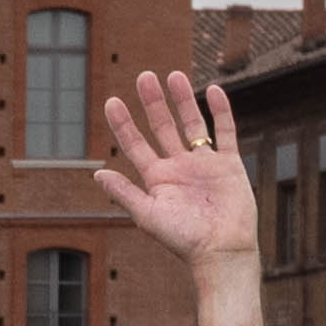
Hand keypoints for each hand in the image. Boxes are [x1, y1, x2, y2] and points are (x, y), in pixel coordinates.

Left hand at [91, 66, 251, 265]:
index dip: (123, 123)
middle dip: (153, 102)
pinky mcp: (229, 165)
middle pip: (162, 127)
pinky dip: (221, 111)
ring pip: (192, 124)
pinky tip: (214, 91)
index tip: (112, 101)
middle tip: (144, 76)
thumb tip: (96, 173)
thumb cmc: (182, 239)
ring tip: (173, 75)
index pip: (135, 144)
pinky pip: (225, 132)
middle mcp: (178, 167)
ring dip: (183, 100)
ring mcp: (204, 164)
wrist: (221, 250)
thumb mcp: (148, 215)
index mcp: (156, 178)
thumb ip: (124, 193)